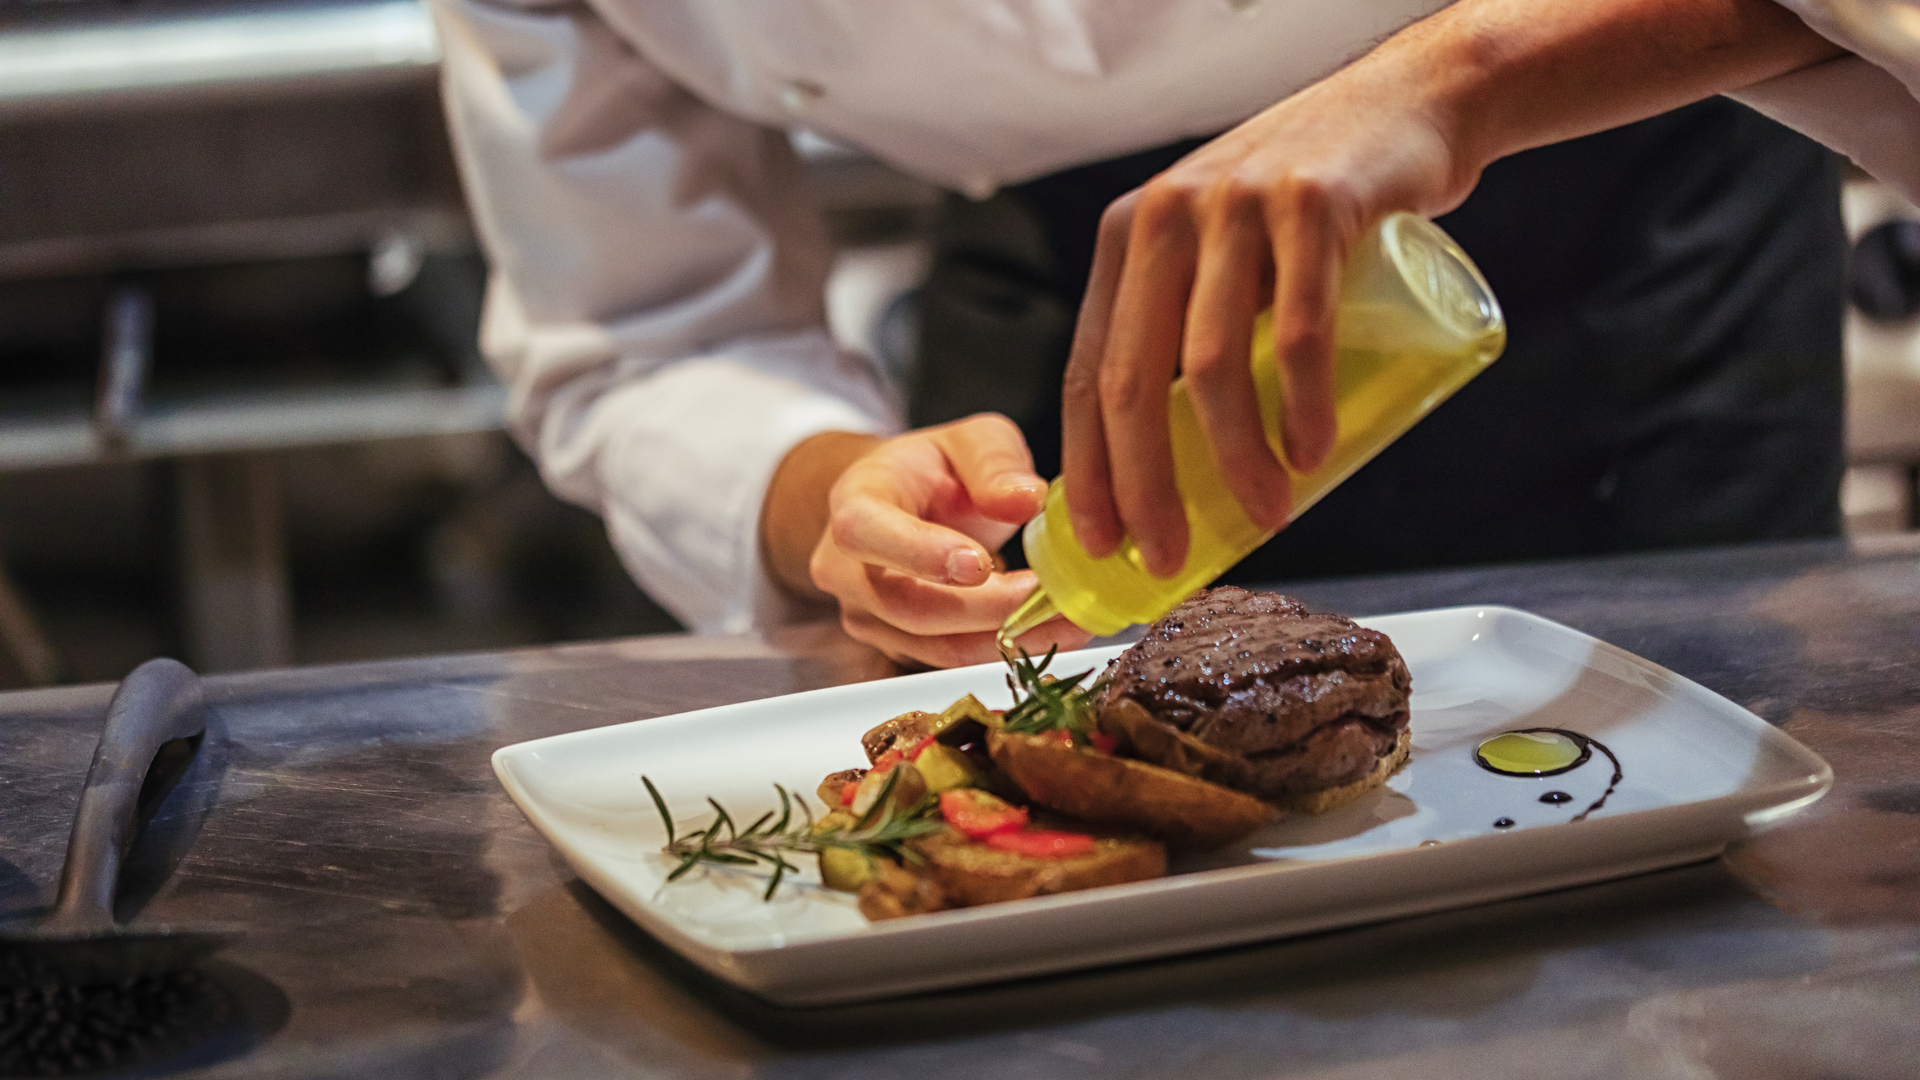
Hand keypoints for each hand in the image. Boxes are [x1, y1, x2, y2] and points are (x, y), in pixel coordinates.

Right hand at [763, 416, 1089, 667]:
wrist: (900, 505)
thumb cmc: (932, 469)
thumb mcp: (970, 442)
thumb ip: (995, 463)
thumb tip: (1027, 499)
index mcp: (854, 503)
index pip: (866, 533)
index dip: (919, 553)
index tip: (979, 564)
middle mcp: (847, 570)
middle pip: (909, 607)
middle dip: (988, 610)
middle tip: (1054, 598)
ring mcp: (869, 616)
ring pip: (936, 646)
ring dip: (1010, 638)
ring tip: (1073, 619)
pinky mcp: (900, 646)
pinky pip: (954, 657)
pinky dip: (1007, 647)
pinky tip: (1054, 629)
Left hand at [1059, 47, 1475, 576]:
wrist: (1407, 107)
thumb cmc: (1312, 207)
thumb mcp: (1222, 253)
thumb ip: (1191, 330)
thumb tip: (1176, 472)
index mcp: (1129, 240)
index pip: (1089, 372)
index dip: (1089, 469)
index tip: (1103, 544)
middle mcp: (1166, 217)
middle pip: (1135, 382)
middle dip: (1145, 488)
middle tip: (1170, 558)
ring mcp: (1235, 206)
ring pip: (1210, 366)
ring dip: (1234, 460)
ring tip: (1266, 516)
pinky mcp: (1312, 203)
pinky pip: (1296, 330)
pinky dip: (1300, 405)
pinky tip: (1308, 454)